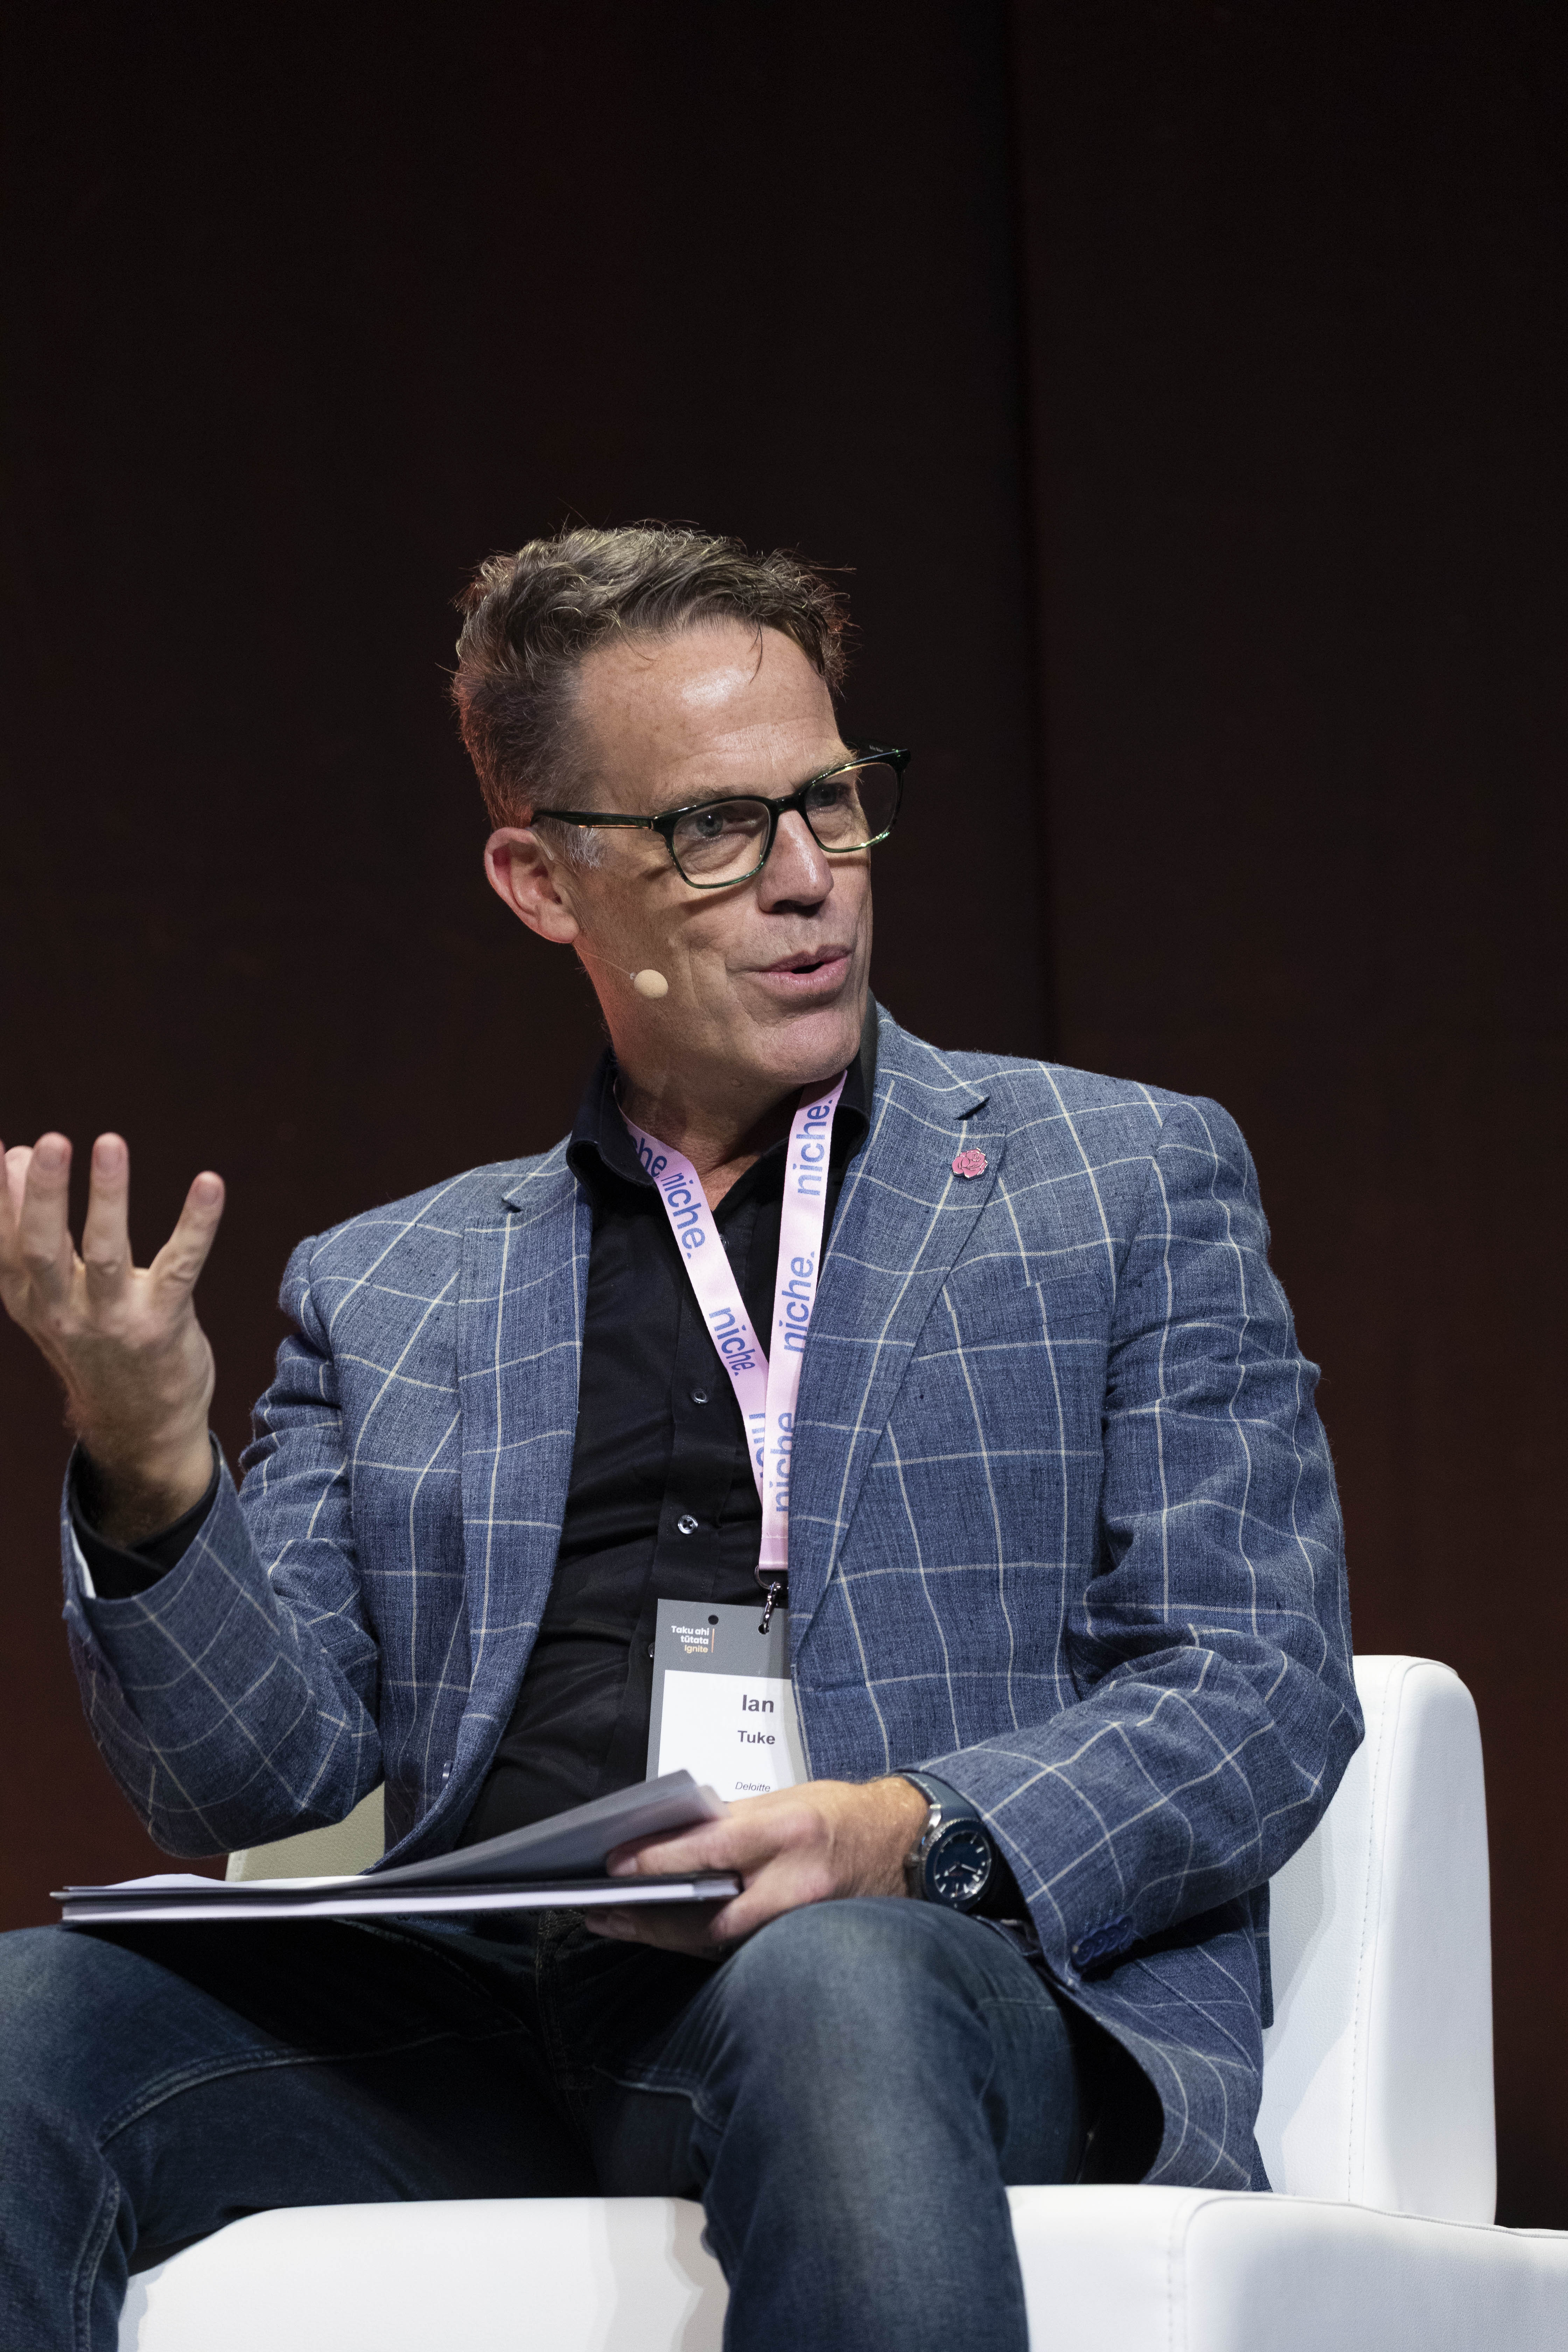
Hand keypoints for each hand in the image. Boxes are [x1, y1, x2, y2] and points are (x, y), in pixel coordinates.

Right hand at [0, 1132, 224, 1541]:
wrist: (139, 1428)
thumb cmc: (95, 1344)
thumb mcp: (50, 1298)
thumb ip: (31, 1234)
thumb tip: (13, 1153)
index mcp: (30, 1300)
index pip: (6, 1243)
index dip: (1, 1197)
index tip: (9, 1147)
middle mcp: (64, 1312)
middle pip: (42, 1247)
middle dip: (41, 1194)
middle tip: (48, 1141)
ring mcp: (113, 1320)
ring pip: (106, 1253)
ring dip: (107, 1197)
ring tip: (109, 1144)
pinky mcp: (163, 1325)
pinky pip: (182, 1265)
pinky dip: (197, 1222)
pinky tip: (210, 1183)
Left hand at [584, 1775, 929, 1955]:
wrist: (904, 1846)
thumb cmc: (839, 1815)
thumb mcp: (786, 1801)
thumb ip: (731, 1820)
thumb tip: (670, 1836)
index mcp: (788, 1830)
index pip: (709, 1848)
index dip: (658, 1859)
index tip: (615, 1863)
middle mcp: (795, 1881)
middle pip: (707, 1910)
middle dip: (649, 1914)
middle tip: (600, 1909)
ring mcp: (800, 1920)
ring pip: (716, 1938)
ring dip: (663, 1933)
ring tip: (617, 1923)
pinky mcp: (800, 1943)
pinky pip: (737, 1949)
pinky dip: (696, 1942)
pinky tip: (663, 1934)